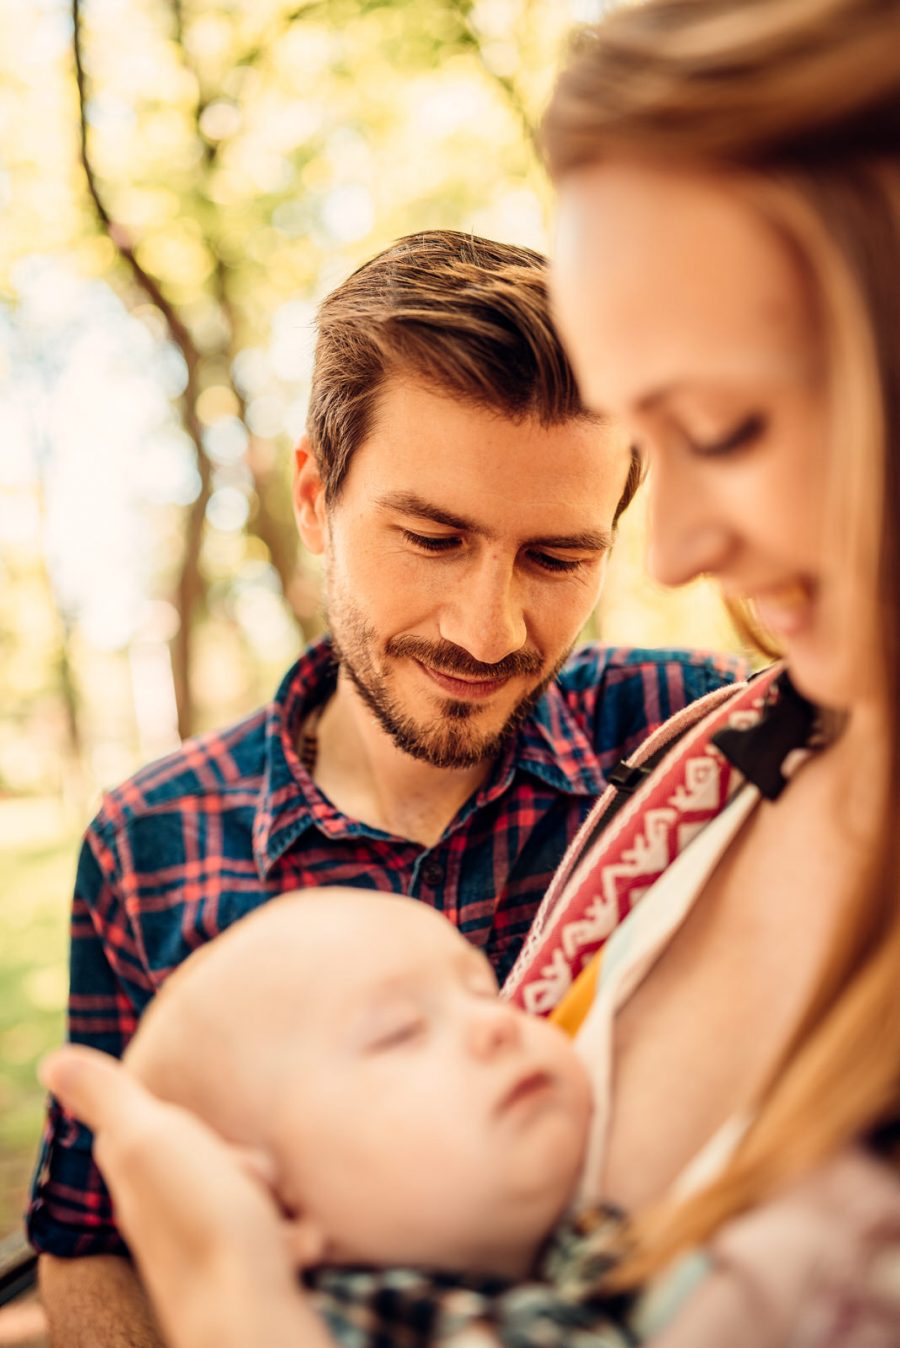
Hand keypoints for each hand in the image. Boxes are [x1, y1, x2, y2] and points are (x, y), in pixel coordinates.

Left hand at [40, 1046, 320, 1347]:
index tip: (203, 1126)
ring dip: (277, 1188)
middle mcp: (172, 1214)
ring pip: (260, 1184)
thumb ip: (110, 1099)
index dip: (183, 1119)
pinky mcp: (256, 1263)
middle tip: (247, 1172)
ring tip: (276, 1206)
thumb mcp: (147, 1142)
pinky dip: (297, 1228)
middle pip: (219, 1151)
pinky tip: (297, 1238)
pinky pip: (287, 1224)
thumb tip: (55, 1061)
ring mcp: (216, 1240)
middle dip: (247, 1155)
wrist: (250, 1311)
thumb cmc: (198, 1224)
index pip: (152, 1126)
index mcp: (139, 1181)